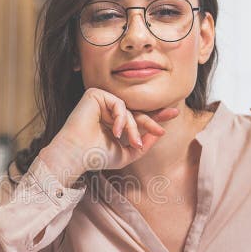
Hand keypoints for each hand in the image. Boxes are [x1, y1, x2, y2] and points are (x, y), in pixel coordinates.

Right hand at [41, 88, 178, 182]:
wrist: (77, 155)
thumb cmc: (96, 157)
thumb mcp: (126, 154)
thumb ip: (143, 145)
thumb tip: (159, 134)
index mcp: (113, 122)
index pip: (137, 116)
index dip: (155, 116)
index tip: (174, 113)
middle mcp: (107, 110)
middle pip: (136, 111)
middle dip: (151, 120)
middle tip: (160, 131)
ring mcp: (101, 101)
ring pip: (129, 110)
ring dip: (133, 127)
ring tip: (131, 142)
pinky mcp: (95, 94)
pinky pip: (119, 104)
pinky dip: (122, 118)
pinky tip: (115, 131)